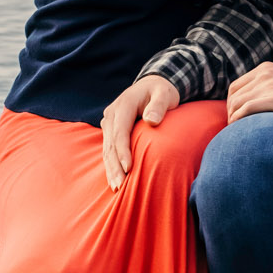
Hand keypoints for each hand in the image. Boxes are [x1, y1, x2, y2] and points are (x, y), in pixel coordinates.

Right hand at [100, 75, 179, 190]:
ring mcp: (109, 121)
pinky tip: (114, 179)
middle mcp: (112, 113)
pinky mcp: (110, 129)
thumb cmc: (162, 91)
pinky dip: (111, 164)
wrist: (152, 85)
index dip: (123, 150)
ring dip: (111, 168)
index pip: (120, 130)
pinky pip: (109, 149)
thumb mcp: (165, 94)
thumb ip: (159, 106)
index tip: (128, 168)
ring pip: (107, 148)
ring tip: (116, 187)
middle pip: (111, 143)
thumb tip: (151, 121)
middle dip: (115, 165)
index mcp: (124, 104)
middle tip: (120, 186)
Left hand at [226, 61, 272, 126]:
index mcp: (265, 68)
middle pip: (234, 95)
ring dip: (233, 118)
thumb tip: (248, 105)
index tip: (234, 116)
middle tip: (234, 127)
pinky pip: (246, 109)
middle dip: (230, 112)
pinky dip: (238, 119)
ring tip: (237, 130)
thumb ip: (266, 87)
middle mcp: (265, 74)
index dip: (230, 103)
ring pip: (238, 102)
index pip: (236, 86)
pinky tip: (239, 128)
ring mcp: (270, 85)